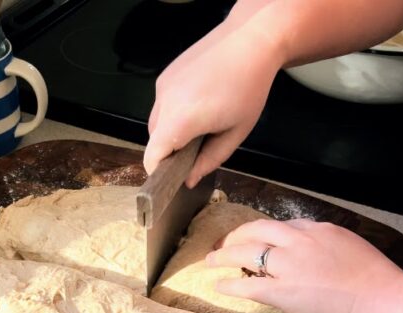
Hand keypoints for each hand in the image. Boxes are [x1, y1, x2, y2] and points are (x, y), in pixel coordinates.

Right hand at [143, 5, 283, 186]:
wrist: (249, 42)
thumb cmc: (248, 86)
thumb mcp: (236, 132)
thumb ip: (210, 160)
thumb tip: (190, 179)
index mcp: (182, 119)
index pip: (153, 156)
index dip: (158, 172)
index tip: (170, 179)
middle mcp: (166, 102)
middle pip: (155, 140)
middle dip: (171, 150)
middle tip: (198, 149)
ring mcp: (162, 87)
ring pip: (157, 122)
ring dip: (172, 130)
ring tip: (202, 122)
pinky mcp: (164, 76)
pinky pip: (162, 104)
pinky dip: (174, 111)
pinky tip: (198, 103)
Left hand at [205, 218, 402, 312]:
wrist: (384, 304)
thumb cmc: (380, 289)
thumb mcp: (354, 256)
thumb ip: (330, 258)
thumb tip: (317, 273)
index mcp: (323, 231)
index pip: (287, 226)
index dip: (269, 233)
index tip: (261, 239)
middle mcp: (302, 241)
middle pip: (260, 229)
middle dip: (239, 234)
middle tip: (226, 242)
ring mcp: (290, 264)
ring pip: (247, 252)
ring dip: (225, 254)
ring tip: (211, 259)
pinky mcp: (282, 290)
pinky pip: (247, 285)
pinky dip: (229, 285)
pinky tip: (218, 286)